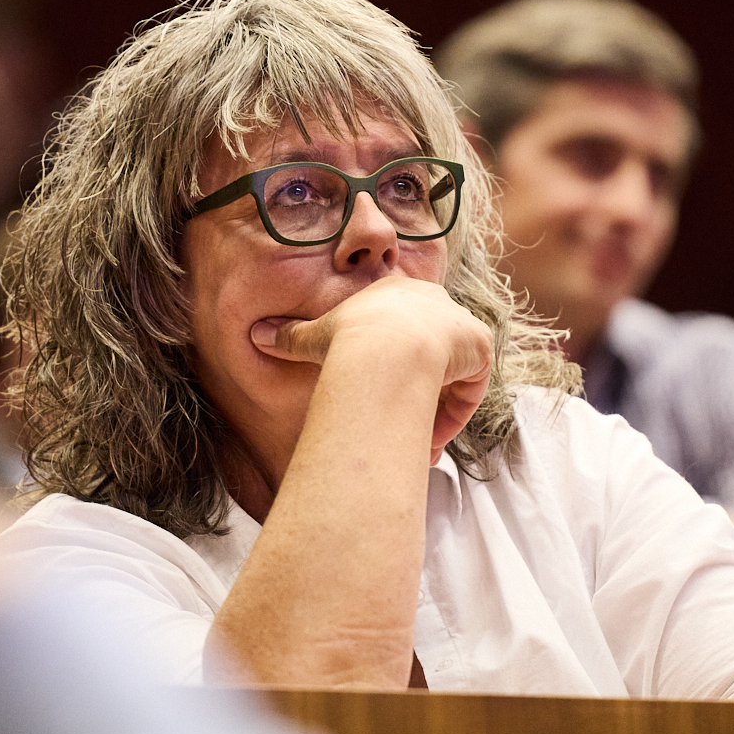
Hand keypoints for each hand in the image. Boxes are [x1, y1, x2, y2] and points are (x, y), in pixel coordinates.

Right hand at [250, 274, 493, 456]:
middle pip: (430, 348)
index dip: (390, 360)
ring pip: (451, 373)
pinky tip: (430, 438)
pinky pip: (470, 388)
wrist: (388, 349)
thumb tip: (254, 335)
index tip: (379, 388)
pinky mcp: (479, 346)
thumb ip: (288, 337)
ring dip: (433, 410)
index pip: (399, 326)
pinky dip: (452, 416)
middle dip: (415, 387)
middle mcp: (433, 300)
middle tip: (397, 418)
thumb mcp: (314, 337)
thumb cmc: (349, 340)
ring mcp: (459, 322)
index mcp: (396, 292)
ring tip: (413, 442)